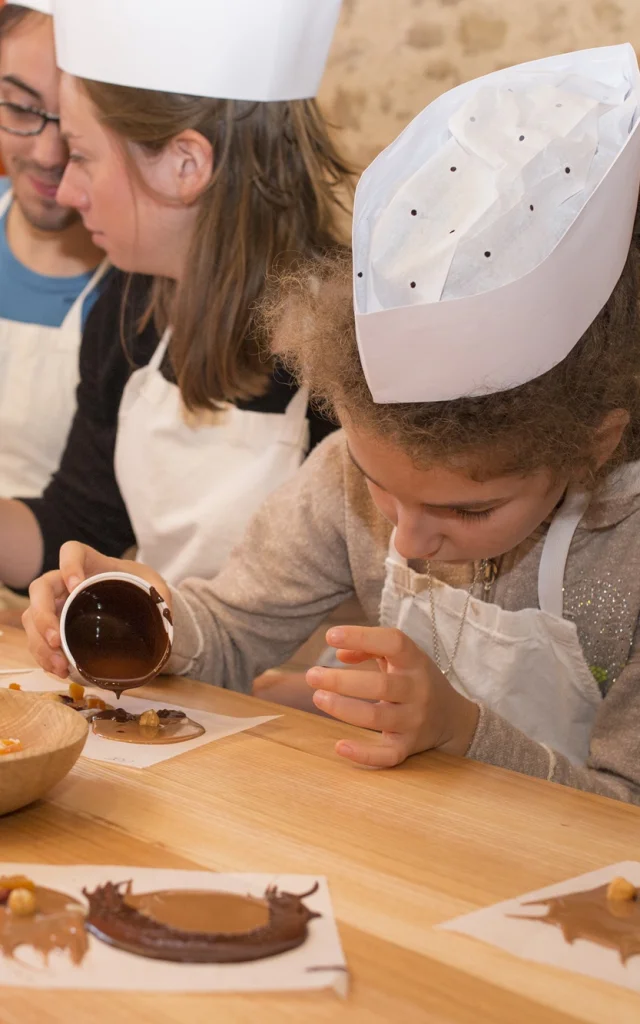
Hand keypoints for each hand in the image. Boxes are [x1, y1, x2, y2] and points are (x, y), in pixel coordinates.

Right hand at [22, 542, 170, 677]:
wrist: (134, 604)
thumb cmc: (139, 587)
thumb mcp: (154, 586)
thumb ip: (159, 595)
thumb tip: (165, 615)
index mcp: (91, 563)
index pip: (71, 551)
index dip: (68, 565)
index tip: (76, 585)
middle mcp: (66, 582)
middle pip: (40, 589)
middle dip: (43, 615)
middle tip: (57, 639)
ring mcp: (57, 605)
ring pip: (33, 617)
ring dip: (40, 643)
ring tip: (59, 665)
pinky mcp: (54, 627)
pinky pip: (38, 639)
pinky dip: (44, 656)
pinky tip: (58, 670)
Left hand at [306, 625, 479, 767]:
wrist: (452, 718)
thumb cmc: (413, 679)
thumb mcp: (400, 657)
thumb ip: (370, 647)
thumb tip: (339, 652)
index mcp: (415, 661)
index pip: (393, 642)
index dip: (362, 636)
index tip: (330, 636)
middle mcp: (417, 690)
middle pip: (380, 685)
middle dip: (342, 681)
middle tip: (312, 675)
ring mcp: (414, 721)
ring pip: (378, 717)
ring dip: (344, 708)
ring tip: (318, 697)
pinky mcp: (408, 747)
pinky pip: (387, 755)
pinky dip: (364, 754)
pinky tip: (340, 746)